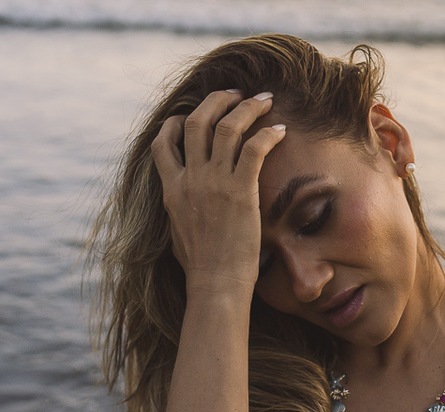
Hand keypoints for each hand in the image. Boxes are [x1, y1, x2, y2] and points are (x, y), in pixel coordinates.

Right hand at [151, 89, 286, 298]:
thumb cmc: (201, 268)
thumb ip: (178, 210)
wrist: (215, 283)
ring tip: (264, 100)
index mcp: (171, 189)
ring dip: (247, 107)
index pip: (164, 141)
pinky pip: (254, 147)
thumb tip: (181, 206)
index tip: (192, 114)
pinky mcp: (240, 191)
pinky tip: (280, 131)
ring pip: (227, 126)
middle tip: (235, 94)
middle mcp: (190, 179)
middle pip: (197, 121)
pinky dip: (268, 133)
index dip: (177, 121)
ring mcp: (214, 183)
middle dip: (216, 100)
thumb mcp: (177, 233)